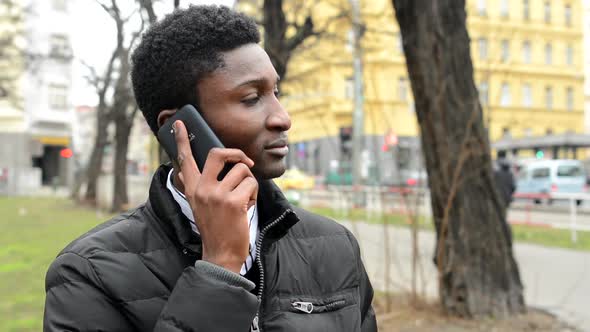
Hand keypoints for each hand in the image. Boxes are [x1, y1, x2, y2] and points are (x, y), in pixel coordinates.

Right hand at [173, 120, 257, 273]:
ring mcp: (217, 195)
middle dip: (236, 154)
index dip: (182, 140)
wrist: (221, 254)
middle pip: (218, 153)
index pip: (184, 160)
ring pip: (241, 170)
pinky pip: (251, 184)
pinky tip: (247, 207)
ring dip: (249, 182)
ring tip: (244, 198)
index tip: (179, 123)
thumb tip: (196, 170)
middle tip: (245, 162)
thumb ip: (201, 186)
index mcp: (192, 189)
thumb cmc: (216, 228)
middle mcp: (202, 189)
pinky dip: (254, 194)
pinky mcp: (233, 202)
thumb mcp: (202, 205)